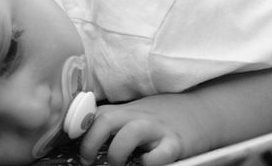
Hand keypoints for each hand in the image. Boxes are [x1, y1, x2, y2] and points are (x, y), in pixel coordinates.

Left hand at [79, 93, 214, 165]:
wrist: (201, 110)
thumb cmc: (164, 116)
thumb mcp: (138, 113)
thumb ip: (118, 122)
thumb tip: (89, 134)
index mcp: (128, 111)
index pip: (96, 113)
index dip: (79, 128)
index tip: (71, 142)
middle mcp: (139, 116)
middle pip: (107, 119)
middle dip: (91, 141)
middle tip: (88, 159)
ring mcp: (158, 128)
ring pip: (130, 133)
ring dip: (117, 152)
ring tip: (117, 164)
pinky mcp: (176, 142)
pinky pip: (160, 154)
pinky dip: (150, 162)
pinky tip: (148, 163)